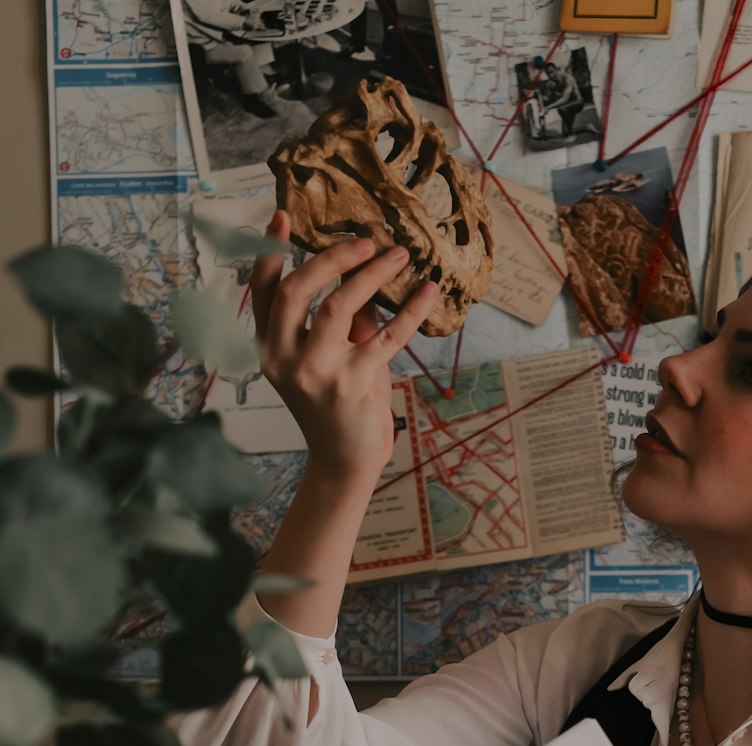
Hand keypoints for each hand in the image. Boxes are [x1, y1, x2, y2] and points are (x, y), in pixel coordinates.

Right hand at [250, 212, 439, 478]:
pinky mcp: (352, 384)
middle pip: (296, 290)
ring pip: (338, 305)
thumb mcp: (326, 361)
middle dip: (331, 258)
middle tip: (363, 241)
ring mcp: (317, 372)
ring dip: (371, 274)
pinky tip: (428, 291)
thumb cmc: (335, 409)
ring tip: (397, 255)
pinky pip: (387, 336)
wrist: (343, 462)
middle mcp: (284, 358)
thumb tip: (364, 278)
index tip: (284, 216)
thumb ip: (337, 323)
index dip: (270, 250)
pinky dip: (411, 310)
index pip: (262, 291)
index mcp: (269, 349)